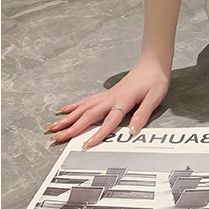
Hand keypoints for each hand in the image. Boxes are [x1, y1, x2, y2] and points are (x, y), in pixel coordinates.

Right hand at [46, 59, 171, 148]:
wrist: (152, 64)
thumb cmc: (155, 80)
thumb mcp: (154, 98)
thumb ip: (142, 115)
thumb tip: (132, 132)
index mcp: (124, 100)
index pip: (109, 121)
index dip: (98, 134)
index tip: (86, 144)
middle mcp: (111, 98)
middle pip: (89, 115)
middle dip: (73, 128)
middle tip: (57, 138)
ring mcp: (107, 95)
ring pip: (84, 108)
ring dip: (68, 118)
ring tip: (53, 127)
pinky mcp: (106, 94)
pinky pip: (86, 101)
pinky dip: (74, 106)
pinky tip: (64, 111)